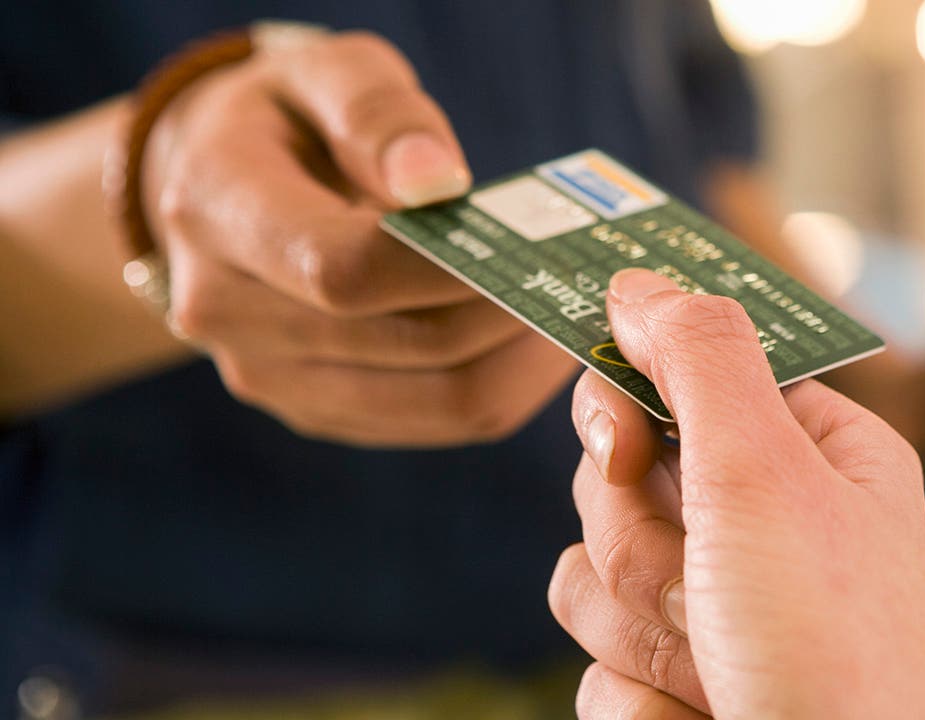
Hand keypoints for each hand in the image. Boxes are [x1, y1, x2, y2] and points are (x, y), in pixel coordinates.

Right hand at [143, 30, 576, 445]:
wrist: (210, 182)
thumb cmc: (284, 116)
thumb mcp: (320, 72)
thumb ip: (376, 112)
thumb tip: (438, 181)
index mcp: (219, 211)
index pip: (345, 273)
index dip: (454, 269)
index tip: (535, 245)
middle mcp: (227, 311)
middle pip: (409, 344)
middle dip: (513, 312)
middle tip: (588, 278)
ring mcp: (269, 374)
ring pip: (437, 400)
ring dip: (525, 360)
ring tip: (575, 309)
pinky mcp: (315, 409)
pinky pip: (434, 421)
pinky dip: (502, 384)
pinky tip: (536, 339)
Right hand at [547, 269, 924, 718]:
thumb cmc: (834, 648)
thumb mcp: (770, 474)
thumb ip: (701, 359)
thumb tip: (636, 279)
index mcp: (807, 451)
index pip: (677, 376)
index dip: (630, 407)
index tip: (623, 445)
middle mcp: (759, 522)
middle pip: (613, 479)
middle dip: (644, 546)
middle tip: (705, 585)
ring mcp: (715, 606)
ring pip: (589, 574)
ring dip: (644, 629)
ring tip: (722, 667)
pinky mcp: (678, 681)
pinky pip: (596, 664)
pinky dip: (646, 699)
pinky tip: (710, 716)